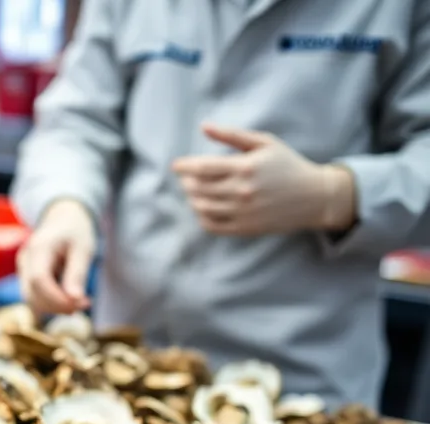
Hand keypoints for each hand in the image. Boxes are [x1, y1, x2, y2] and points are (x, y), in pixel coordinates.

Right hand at [17, 198, 97, 315]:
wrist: (62, 217)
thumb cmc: (75, 230)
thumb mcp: (83, 248)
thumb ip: (77, 274)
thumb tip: (75, 301)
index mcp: (38, 247)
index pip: (38, 280)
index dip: (56, 298)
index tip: (79, 304)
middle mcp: (25, 259)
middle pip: (31, 293)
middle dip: (57, 306)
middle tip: (85, 304)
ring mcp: (22, 268)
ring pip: (30, 298)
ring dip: (54, 307)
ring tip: (79, 303)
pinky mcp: (25, 276)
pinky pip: (34, 296)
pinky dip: (50, 303)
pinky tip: (69, 299)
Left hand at [173, 124, 357, 235]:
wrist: (314, 196)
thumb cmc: (287, 164)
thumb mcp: (264, 143)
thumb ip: (232, 135)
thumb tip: (204, 127)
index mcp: (246, 167)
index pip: (202, 168)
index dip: (184, 167)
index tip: (176, 165)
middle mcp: (242, 191)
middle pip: (198, 188)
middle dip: (186, 182)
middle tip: (186, 178)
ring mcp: (243, 212)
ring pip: (201, 207)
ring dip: (192, 198)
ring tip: (194, 191)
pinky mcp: (245, 228)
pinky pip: (211, 225)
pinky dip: (201, 216)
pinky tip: (204, 207)